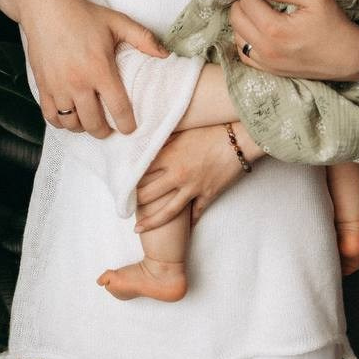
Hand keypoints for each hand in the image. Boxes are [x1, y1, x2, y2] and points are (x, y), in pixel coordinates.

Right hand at [22, 0, 166, 137]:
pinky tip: (69, 116)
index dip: (126, 124)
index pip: (118, 108)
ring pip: (71, 123)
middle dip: (104, 131)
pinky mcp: (42, 86)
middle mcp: (78, 82)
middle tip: (109, 128)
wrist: (46, 8)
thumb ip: (143, 39)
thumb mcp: (118, 23)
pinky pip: (50, 117)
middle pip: (93, 123)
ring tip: (90, 121)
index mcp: (100, 69)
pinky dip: (60, 123)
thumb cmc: (84, 15)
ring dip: (82, 127)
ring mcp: (58, 87)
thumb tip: (166, 55)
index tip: (130, 128)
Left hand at [135, 125, 256, 227]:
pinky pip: (196, 213)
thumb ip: (164, 138)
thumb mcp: (183, 130)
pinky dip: (188, 222)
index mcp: (169, 156)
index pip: (141, 173)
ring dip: (151, 222)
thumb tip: (146, 140)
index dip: (128, 181)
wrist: (239, 137)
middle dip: (134, 202)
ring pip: (167, 212)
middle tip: (123, 207)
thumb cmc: (211, 129)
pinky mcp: (208, 194)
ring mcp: (193, 188)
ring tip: (137, 228)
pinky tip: (180, 229)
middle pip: (148, 195)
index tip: (119, 186)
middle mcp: (178, 175)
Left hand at [229, 0, 358, 80]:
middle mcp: (266, 49)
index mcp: (275, 29)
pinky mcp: (270, 71)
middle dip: (243, 4)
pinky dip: (245, 40)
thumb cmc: (333, 24)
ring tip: (256, 12)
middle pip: (236, 19)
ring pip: (236, 37)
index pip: (246, 3)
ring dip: (242, 21)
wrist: (348, 57)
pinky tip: (256, 31)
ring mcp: (266, 63)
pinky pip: (244, 54)